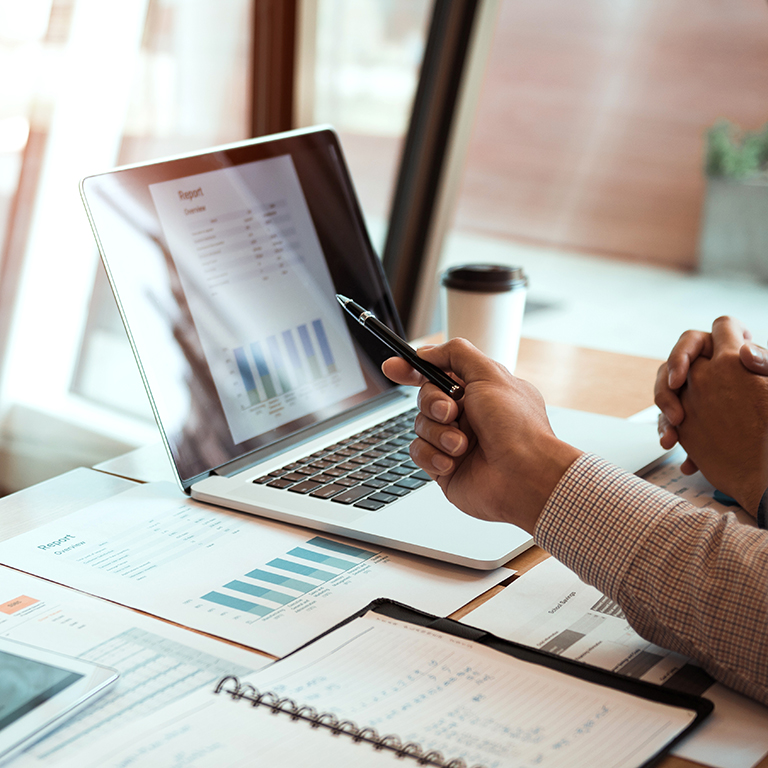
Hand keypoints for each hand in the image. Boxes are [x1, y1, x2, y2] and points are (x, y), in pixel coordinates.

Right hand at [381, 340, 581, 533]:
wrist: (526, 476)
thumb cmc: (518, 428)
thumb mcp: (490, 374)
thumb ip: (457, 354)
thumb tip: (428, 352)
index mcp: (480, 391)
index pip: (439, 373)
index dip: (414, 369)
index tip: (393, 366)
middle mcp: (468, 415)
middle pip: (425, 397)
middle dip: (432, 402)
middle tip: (450, 412)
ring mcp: (455, 441)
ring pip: (420, 425)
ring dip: (438, 433)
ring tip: (462, 444)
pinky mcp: (445, 467)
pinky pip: (418, 453)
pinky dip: (433, 455)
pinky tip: (453, 461)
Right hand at [654, 316, 767, 472]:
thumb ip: (764, 362)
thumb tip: (745, 351)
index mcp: (720, 351)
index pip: (693, 341)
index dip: (681, 356)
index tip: (679, 380)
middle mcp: (702, 367)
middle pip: (669, 369)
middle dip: (665, 392)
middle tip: (676, 416)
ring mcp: (692, 391)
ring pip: (665, 395)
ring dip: (665, 417)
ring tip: (673, 437)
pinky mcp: (689, 413)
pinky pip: (669, 420)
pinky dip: (671, 434)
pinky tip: (679, 451)